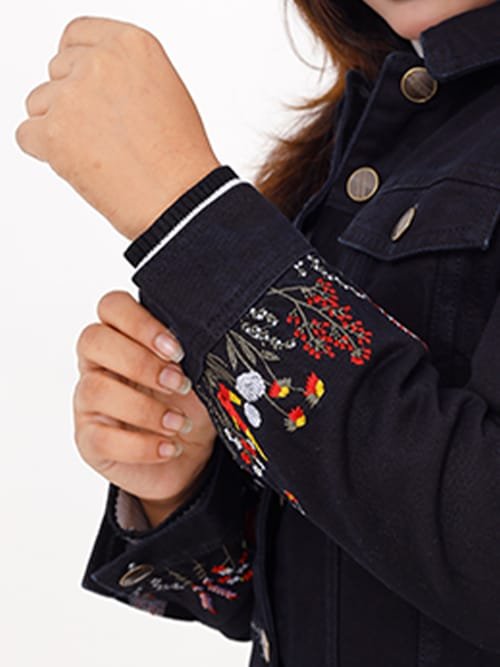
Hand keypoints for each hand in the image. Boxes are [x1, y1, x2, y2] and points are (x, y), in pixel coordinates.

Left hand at [15, 16, 220, 239]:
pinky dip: (47, 154)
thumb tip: (92, 86)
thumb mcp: (165, 93)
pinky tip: (83, 167)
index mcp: (132, 45)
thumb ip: (124, 76)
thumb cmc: (180, 158)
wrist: (179, 199)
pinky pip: (27, 136)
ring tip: (100, 156)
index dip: (76, 66)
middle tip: (104, 137)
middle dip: (71, 103)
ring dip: (59, 130)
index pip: (77, 35)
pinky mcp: (54, 132)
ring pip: (38, 105)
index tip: (82, 87)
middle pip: (56, 73)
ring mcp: (74, 96)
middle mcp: (100, 62)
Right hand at [73, 290, 216, 518]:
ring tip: (177, 424)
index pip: (112, 307)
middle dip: (139, 362)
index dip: (140, 323)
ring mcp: (89, 402)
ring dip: (144, 408)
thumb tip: (207, 343)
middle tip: (177, 383)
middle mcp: (100, 364)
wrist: (189, 457)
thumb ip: (194, 353)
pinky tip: (168, 447)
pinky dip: (141, 445)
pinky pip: (101, 438)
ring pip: (95, 389)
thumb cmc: (189, 407)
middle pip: (93, 340)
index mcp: (124, 337)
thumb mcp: (199, 376)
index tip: (176, 350)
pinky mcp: (90, 440)